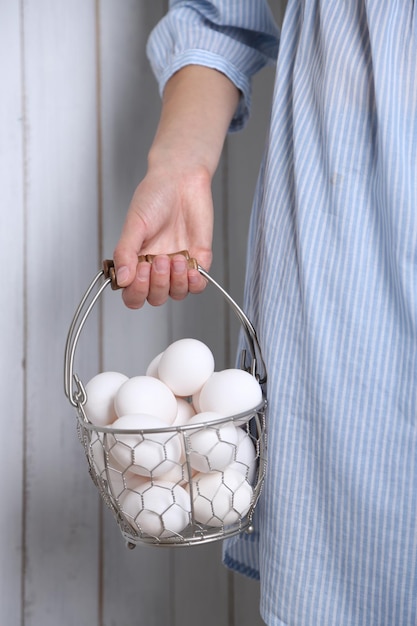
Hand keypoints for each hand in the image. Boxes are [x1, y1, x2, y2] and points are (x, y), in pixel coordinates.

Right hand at [113, 163, 212, 308]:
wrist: (181, 179)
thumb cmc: (155, 196)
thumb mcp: (134, 224)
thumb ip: (126, 252)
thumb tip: (121, 279)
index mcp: (137, 261)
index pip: (133, 293)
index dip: (136, 290)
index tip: (140, 270)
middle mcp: (157, 267)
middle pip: (155, 298)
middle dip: (157, 284)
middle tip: (159, 259)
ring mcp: (178, 265)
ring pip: (177, 294)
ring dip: (175, 282)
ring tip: (174, 258)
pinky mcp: (198, 259)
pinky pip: (197, 285)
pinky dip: (194, 282)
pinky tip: (190, 268)